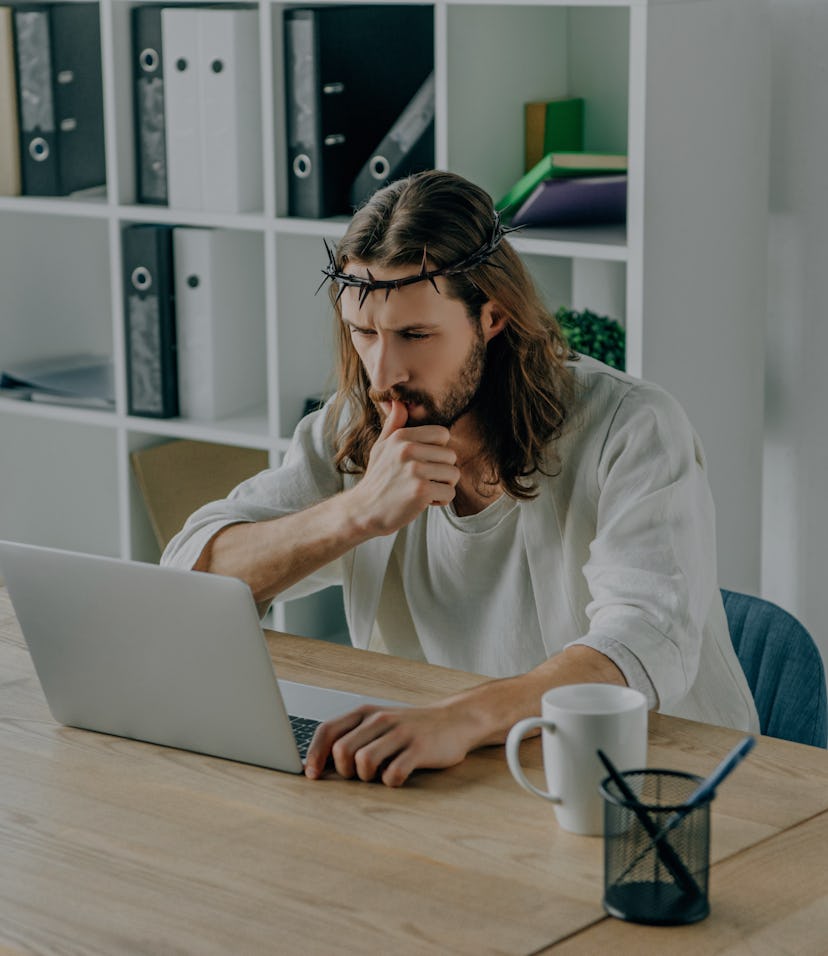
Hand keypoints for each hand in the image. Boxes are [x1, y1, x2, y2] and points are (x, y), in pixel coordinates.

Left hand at [304, 701, 477, 786]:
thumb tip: (319, 764)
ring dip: (367, 777)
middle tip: (359, 775)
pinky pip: (394, 773)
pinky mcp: (420, 748)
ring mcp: (401, 733)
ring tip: (380, 774)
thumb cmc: (410, 728)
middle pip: (342, 750)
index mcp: (366, 712)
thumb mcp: (379, 724)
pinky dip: (392, 782)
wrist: (455, 720)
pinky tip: (399, 777)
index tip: (312, 775)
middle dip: (344, 770)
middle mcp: (381, 719)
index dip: (314, 754)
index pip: (328, 730)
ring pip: (364, 761)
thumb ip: (353, 737)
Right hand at [349, 400, 459, 535]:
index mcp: (402, 437)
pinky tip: (423, 502)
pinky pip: (450, 492)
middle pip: (451, 455)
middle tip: (423, 480)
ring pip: (453, 474)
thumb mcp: (381, 448)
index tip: (424, 463)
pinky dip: (440, 500)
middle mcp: (408, 449)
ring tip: (423, 490)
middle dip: (442, 471)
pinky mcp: (421, 490)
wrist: (364, 511)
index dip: (438, 451)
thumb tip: (399, 402)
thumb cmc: (377, 479)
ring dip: (442, 486)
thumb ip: (394, 425)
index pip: (443, 434)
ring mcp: (415, 470)